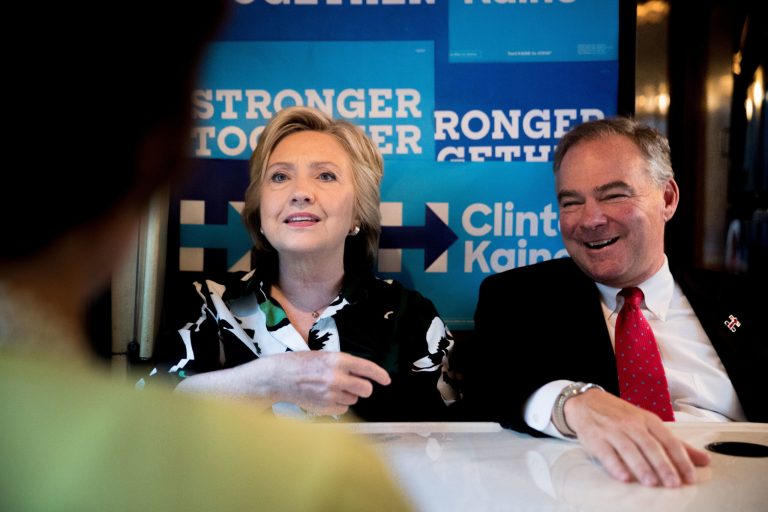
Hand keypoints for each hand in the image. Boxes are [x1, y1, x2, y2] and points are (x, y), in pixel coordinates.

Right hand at [247, 351, 390, 414]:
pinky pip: (342, 409)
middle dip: (363, 388)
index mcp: (338, 360)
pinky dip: (337, 405)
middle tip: (356, 386)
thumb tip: (364, 376)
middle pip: (365, 389)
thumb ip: (344, 365)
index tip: (387, 380)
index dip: (380, 375)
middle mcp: (336, 377)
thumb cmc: (302, 364)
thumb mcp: (325, 356)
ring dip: (347, 396)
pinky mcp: (324, 408)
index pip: (367, 368)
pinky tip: (324, 397)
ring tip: (330, 388)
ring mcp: (330, 394)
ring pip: (353, 399)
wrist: (279, 377)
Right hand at [563, 389, 710, 486]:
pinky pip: (607, 453)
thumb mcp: (648, 423)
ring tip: (652, 482)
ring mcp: (613, 430)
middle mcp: (631, 424)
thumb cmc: (619, 415)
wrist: (586, 402)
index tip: (689, 476)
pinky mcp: (596, 438)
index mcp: (648, 420)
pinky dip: (615, 465)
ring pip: (629, 449)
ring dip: (641, 467)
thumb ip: (674, 443)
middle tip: (673, 483)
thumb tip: (703, 460)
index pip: (668, 440)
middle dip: (663, 465)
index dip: (680, 459)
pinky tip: (624, 476)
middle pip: (650, 445)